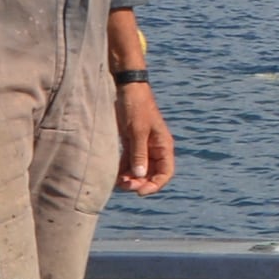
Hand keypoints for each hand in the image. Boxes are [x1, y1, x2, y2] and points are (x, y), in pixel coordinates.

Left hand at [115, 80, 176, 194]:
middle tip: (124, 186)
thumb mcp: (137, 130)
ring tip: (116, 183)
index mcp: (163, 144)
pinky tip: (112, 176)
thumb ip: (139, 153)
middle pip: (151, 174)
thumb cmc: (135, 105)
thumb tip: (139, 176)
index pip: (165, 172)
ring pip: (138, 170)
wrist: (125, 86)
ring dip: (129, 178)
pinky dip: (121, 170)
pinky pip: (128, 162)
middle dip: (139, 183)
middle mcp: (155, 148)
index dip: (155, 185)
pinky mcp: (130, 142)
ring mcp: (142, 146)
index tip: (140, 191)